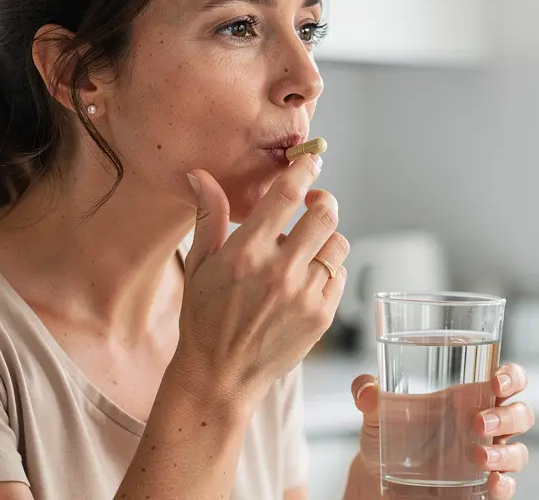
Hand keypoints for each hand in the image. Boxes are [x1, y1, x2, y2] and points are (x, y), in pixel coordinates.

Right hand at [172, 155, 349, 408]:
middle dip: (322, 201)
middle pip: (325, 214)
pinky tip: (308, 277)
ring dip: (326, 238)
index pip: (287, 195)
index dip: (304, 171)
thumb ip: (208, 216)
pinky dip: (329, 269)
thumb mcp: (199, 265)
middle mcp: (279, 271)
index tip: (310, 162)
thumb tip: (201, 174)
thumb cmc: (204, 317)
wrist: (220, 376)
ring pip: (338, 244)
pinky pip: (340, 276)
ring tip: (308, 246)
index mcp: (246, 252)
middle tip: (313, 203)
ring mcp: (304, 296)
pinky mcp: (321, 317)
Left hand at [348, 364, 532, 498]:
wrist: (377, 474)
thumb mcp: (376, 408)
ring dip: (504, 453)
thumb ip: (367, 390)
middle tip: (478, 421)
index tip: (497, 378)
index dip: (513, 375)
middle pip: (521, 414)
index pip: (508, 379)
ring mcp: (486, 456)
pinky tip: (491, 483)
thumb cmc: (388, 431)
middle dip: (507, 416)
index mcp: (468, 397)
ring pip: (518, 452)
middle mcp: (484, 425)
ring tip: (475, 456)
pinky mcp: (480, 486)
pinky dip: (505, 485)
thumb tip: (366, 391)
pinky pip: (508, 486)